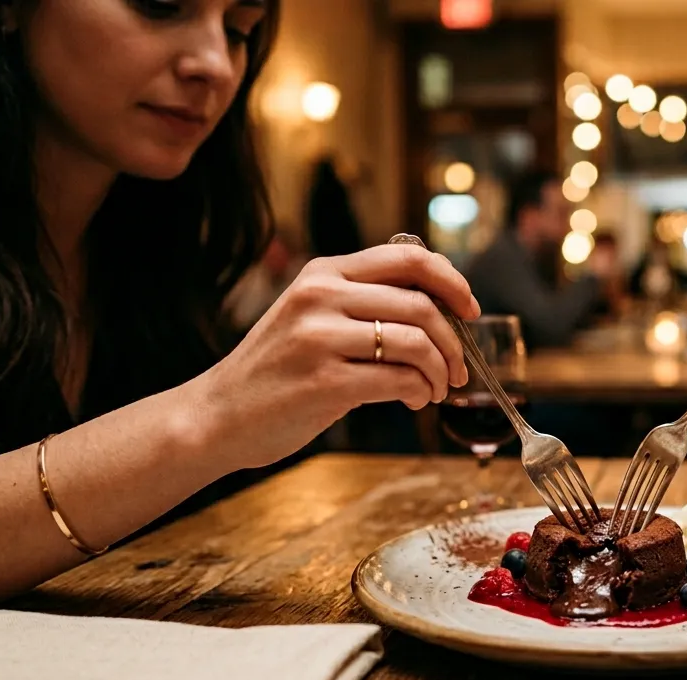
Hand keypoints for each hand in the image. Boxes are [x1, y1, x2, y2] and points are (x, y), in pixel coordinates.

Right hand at [193, 243, 479, 468]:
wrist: (217, 415)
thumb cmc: (277, 371)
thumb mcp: (312, 316)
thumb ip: (363, 303)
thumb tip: (439, 310)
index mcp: (324, 273)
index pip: (408, 257)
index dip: (451, 281)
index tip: (469, 309)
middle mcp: (321, 297)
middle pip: (420, 304)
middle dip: (453, 341)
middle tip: (457, 369)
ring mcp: (320, 338)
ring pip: (415, 343)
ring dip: (439, 371)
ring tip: (434, 390)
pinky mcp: (323, 382)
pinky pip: (397, 379)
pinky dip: (418, 392)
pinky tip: (413, 402)